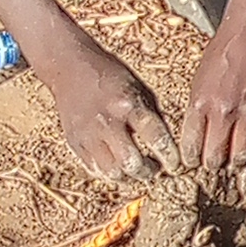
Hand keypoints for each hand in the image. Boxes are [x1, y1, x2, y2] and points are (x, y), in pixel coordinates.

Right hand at [37, 37, 178, 181]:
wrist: (70, 68)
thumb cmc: (110, 76)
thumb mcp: (137, 87)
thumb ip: (152, 114)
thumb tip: (168, 143)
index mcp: (128, 104)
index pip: (155, 138)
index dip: (169, 156)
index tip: (175, 165)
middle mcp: (107, 123)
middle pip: (132, 163)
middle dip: (148, 172)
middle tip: (156, 171)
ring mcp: (88, 135)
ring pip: (112, 173)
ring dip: (129, 177)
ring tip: (137, 171)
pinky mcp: (75, 143)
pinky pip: (94, 169)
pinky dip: (110, 173)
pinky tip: (119, 167)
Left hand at [181, 4, 245, 173]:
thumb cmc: (222, 50)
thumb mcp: (198, 79)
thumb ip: (197, 108)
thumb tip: (197, 133)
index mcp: (200, 103)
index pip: (191, 146)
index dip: (191, 159)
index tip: (193, 161)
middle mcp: (222, 112)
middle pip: (215, 157)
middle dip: (211, 164)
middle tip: (212, 163)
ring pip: (240, 155)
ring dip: (235, 162)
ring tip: (232, 160)